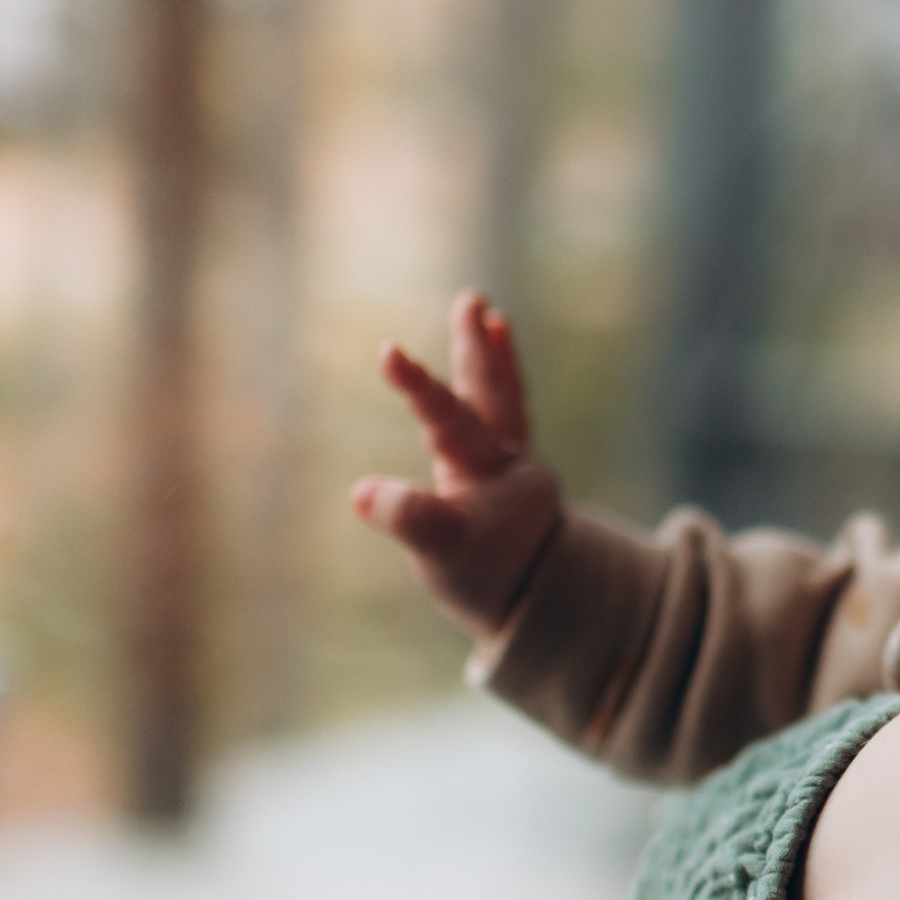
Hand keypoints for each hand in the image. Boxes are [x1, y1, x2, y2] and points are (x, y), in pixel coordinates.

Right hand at [351, 290, 562, 636]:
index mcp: (487, 472)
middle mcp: (506, 457)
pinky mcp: (512, 465)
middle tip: (471, 301)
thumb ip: (409, 519)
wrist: (537, 599)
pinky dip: (502, 379)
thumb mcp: (440, 554)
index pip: (447, 420)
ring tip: (489, 312)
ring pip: (503, 396)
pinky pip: (509, 411)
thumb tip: (363, 492)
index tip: (388, 350)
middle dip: (476, 350)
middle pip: (491, 394)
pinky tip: (495, 347)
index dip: (418, 387)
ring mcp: (513, 459)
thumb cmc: (485, 577)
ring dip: (492, 354)